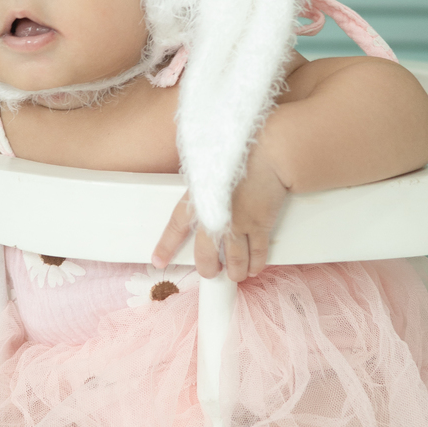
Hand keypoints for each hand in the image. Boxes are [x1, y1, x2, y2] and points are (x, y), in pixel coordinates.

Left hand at [152, 138, 289, 281]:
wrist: (269, 152)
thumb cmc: (242, 151)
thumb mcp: (212, 165)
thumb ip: (205, 181)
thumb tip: (205, 189)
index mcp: (199, 196)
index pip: (176, 225)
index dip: (166, 245)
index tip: (159, 260)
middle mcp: (215, 215)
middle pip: (205, 253)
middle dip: (208, 267)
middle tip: (210, 272)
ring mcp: (237, 223)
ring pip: (233, 259)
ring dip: (235, 271)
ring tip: (236, 275)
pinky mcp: (259, 225)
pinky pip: (257, 253)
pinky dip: (256, 263)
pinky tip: (255, 268)